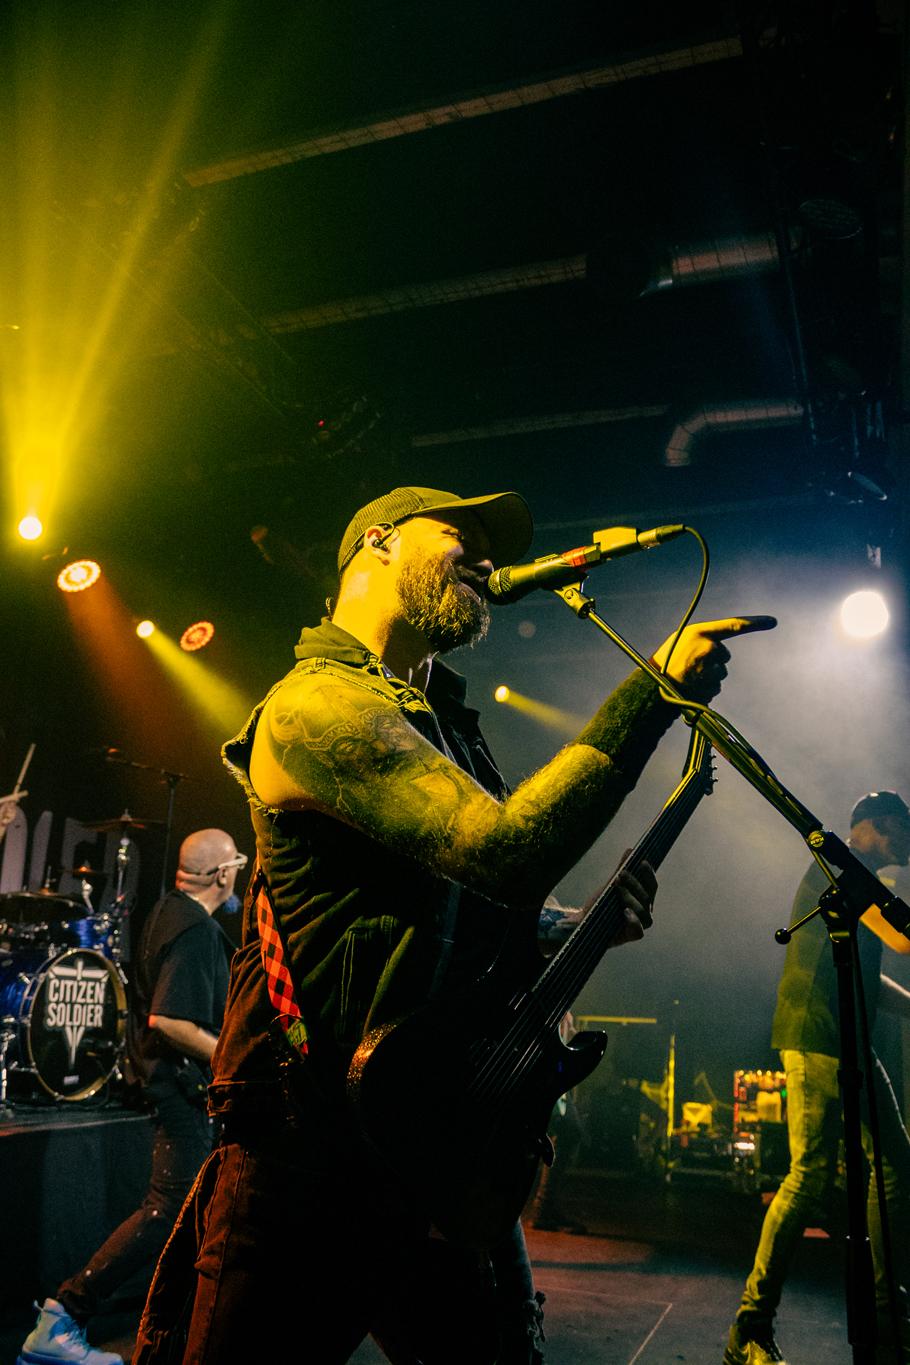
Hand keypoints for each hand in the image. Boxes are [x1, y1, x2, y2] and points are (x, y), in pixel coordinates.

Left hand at [604, 856, 656, 948]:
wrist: (584, 922)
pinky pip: (638, 931)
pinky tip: (625, 911)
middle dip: (634, 883)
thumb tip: (630, 850)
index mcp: (642, 899)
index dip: (649, 873)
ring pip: (643, 911)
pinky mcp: (629, 936)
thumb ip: (620, 870)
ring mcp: (638, 924)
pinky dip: (634, 921)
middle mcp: (644, 911)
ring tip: (617, 889)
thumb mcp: (610, 885)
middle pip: (647, 896)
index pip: (651, 885)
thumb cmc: (600, 904)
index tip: (642, 861)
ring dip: (630, 897)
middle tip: (620, 875)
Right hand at [652, 616, 776, 700]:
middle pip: (724, 655)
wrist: (651, 686)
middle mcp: (708, 648)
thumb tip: (719, 649)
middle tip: (692, 665)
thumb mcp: (681, 642)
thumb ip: (702, 641)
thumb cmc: (665, 662)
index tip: (773, 621)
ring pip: (720, 673)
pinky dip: (706, 688)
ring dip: (708, 676)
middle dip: (713, 661)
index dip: (755, 623)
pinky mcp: (710, 685)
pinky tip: (690, 687)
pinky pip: (715, 687)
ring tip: (688, 677)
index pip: (734, 625)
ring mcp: (710, 668)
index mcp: (700, 633)